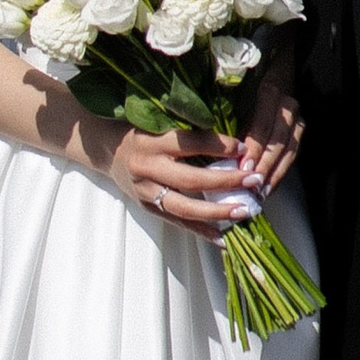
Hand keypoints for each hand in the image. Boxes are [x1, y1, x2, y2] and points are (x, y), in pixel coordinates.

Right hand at [100, 118, 252, 232]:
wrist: (107, 150)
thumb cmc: (140, 130)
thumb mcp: (157, 122)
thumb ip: (186, 131)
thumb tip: (227, 139)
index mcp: (152, 141)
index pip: (188, 143)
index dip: (216, 145)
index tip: (242, 147)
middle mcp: (148, 168)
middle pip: (190, 178)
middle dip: (224, 181)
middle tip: (252, 180)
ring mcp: (147, 192)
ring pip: (184, 207)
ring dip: (216, 212)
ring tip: (243, 212)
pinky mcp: (148, 209)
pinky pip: (177, 223)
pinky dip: (200, 231)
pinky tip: (223, 237)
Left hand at [235, 72, 303, 197]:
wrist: (276, 75)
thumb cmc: (247, 87)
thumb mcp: (239, 96)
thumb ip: (234, 120)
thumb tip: (218, 151)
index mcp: (271, 91)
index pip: (263, 123)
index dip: (255, 147)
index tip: (244, 167)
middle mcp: (288, 104)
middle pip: (278, 140)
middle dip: (265, 165)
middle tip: (252, 186)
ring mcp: (297, 118)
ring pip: (289, 150)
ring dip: (274, 173)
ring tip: (260, 192)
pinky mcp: (300, 130)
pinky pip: (293, 154)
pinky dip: (281, 172)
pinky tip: (269, 187)